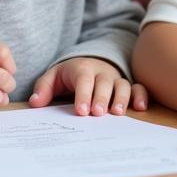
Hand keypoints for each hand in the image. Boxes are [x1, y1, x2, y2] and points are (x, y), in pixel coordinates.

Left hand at [28, 56, 148, 115]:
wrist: (88, 63)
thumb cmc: (69, 75)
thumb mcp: (53, 77)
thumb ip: (43, 88)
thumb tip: (35, 103)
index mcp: (82, 69)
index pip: (83, 80)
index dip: (83, 94)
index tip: (81, 111)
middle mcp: (102, 72)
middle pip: (104, 82)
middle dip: (102, 97)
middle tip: (98, 113)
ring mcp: (115, 79)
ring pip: (122, 85)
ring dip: (122, 98)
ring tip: (118, 113)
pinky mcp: (126, 85)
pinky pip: (138, 88)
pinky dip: (141, 96)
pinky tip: (140, 108)